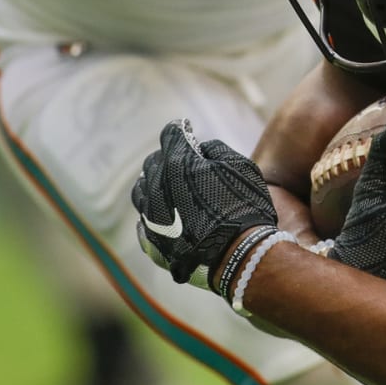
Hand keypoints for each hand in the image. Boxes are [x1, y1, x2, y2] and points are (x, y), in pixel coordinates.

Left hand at [131, 119, 277, 288]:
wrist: (239, 256)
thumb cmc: (243, 206)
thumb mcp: (239, 165)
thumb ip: (216, 149)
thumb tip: (201, 149)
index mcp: (178, 162)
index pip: (171, 134)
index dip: (181, 129)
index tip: (188, 129)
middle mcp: (157, 186)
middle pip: (153, 162)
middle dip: (167, 156)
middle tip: (183, 159)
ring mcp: (152, 216)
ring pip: (142, 191)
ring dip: (154, 183)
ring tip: (168, 186)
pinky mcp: (153, 242)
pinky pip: (143, 222)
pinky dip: (152, 214)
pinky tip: (163, 215)